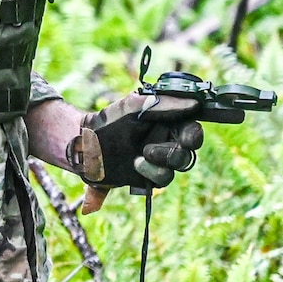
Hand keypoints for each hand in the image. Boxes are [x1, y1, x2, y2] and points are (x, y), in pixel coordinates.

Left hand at [69, 92, 203, 212]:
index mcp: (168, 122)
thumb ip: (165, 105)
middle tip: (153, 147)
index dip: (194, 134)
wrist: (87, 144)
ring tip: (141, 154)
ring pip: (179, 165)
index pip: (192, 128)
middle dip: (175, 150)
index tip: (186, 138)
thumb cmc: (110, 121)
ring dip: (161, 159)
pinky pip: (164, 178)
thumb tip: (194, 104)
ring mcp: (160, 159)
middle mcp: (167, 140)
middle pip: (189, 150)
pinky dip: (151, 171)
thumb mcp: (135, 107)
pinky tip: (136, 164)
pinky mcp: (151, 175)